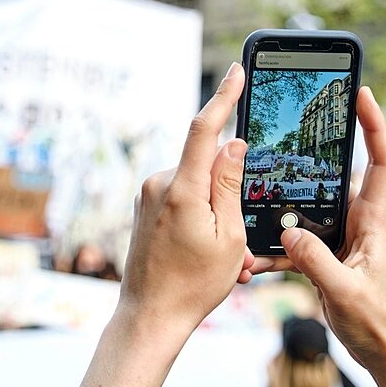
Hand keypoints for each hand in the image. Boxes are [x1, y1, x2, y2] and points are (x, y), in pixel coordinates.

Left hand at [121, 60, 253, 329]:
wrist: (149, 315)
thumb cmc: (193, 284)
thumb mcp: (228, 236)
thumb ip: (231, 185)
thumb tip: (233, 144)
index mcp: (182, 189)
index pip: (204, 129)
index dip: (224, 96)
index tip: (236, 71)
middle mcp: (159, 184)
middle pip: (207, 166)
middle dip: (230, 193)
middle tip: (241, 242)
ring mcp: (148, 194)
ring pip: (197, 185)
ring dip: (217, 212)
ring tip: (223, 257)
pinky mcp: (145, 206)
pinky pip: (182, 198)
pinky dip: (200, 218)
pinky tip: (204, 252)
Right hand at [250, 87, 385, 386]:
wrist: (385, 354)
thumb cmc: (380, 323)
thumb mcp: (346, 292)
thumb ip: (316, 261)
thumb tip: (288, 233)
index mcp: (376, 222)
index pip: (382, 161)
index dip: (374, 124)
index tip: (361, 92)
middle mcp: (360, 222)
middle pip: (337, 175)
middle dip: (312, 155)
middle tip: (286, 131)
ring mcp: (342, 238)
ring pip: (308, 209)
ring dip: (283, 210)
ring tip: (255, 200)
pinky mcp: (327, 257)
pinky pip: (297, 242)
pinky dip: (276, 248)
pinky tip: (253, 258)